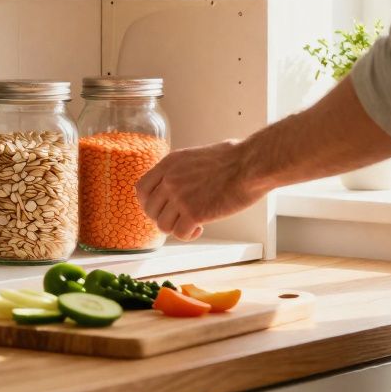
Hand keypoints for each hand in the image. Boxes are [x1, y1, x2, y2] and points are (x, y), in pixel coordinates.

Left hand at [135, 138, 267, 240]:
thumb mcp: (197, 156)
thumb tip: (182, 181)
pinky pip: (179, 234)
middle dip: (162, 217)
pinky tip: (200, 228)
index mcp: (169, 163)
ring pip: (162, 225)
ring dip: (176, 227)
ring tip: (192, 224)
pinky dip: (188, 235)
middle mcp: (169, 180)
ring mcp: (180, 197)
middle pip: (149, 209)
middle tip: (179, 218)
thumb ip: (182, 170)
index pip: (141, 188)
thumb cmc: (234, 158)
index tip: (160, 208)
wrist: (250, 165)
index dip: (148, 202)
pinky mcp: (194, 213)